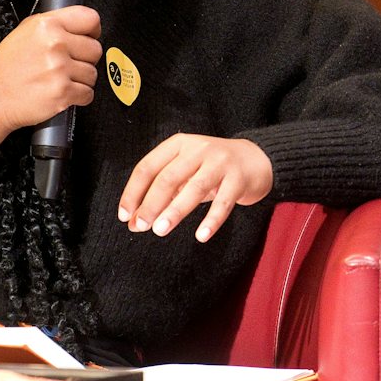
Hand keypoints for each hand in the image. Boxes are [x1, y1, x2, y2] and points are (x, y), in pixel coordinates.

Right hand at [0, 6, 102, 145]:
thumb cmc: (6, 68)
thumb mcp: (24, 32)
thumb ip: (53, 25)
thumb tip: (79, 25)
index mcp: (46, 26)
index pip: (90, 18)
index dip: (92, 30)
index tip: (89, 37)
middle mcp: (54, 44)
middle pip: (95, 49)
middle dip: (84, 59)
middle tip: (67, 64)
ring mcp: (59, 69)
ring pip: (93, 73)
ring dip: (80, 80)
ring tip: (59, 79)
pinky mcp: (63, 92)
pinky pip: (88, 93)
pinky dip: (78, 97)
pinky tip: (61, 92)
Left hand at [117, 133, 273, 242]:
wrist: (256, 159)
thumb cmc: (212, 169)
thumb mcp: (186, 173)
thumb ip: (162, 194)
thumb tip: (134, 223)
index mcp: (179, 144)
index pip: (148, 167)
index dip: (133, 192)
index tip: (124, 215)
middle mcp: (198, 149)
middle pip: (169, 177)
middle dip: (151, 203)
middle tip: (141, 226)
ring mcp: (220, 161)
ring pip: (194, 187)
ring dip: (175, 210)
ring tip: (160, 230)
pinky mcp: (239, 178)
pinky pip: (224, 201)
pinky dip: (211, 220)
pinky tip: (201, 236)